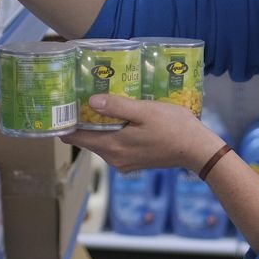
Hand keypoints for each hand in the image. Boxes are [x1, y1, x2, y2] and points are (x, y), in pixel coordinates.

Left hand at [63, 94, 225, 173]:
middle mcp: (114, 159)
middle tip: (80, 95)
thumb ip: (117, 107)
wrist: (197, 149)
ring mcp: (124, 162)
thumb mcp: (145, 112)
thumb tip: (90, 102)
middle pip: (87, 139)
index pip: (76, 138)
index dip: (66, 123)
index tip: (61, 106)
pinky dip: (112, 132)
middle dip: (82, 120)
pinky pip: (114, 145)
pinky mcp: (134, 161)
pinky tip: (120, 117)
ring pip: (101, 141)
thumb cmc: (174, 127)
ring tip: (100, 102)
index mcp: (113, 147)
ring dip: (99, 125)